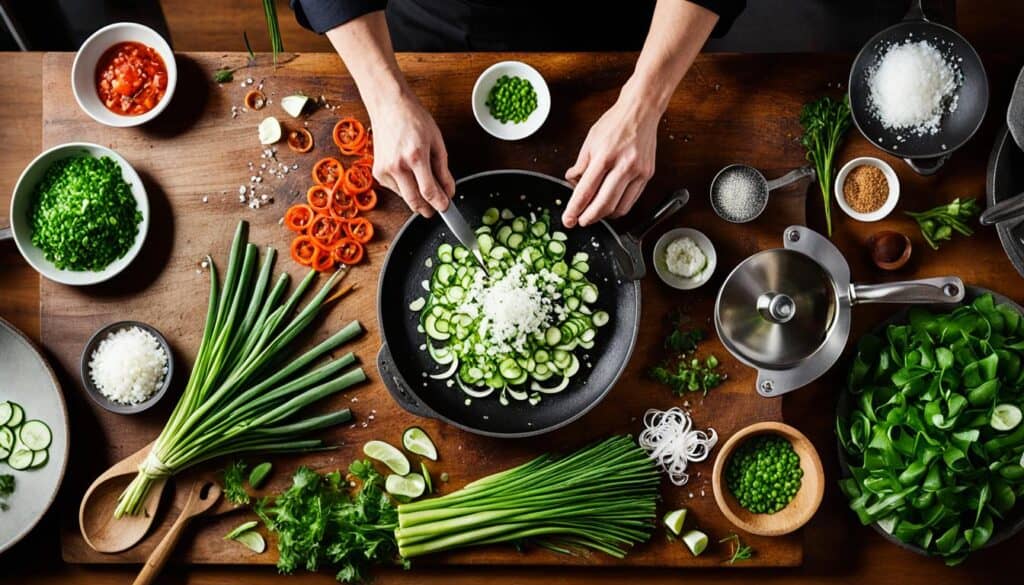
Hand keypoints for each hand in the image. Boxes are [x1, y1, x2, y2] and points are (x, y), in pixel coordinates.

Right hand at [366, 93, 454, 216]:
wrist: (388, 106)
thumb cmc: (413, 119)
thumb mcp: (436, 141)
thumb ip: (443, 170)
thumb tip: (448, 191)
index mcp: (415, 156)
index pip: (429, 192)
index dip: (440, 204)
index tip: (446, 207)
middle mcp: (397, 166)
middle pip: (414, 202)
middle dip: (428, 209)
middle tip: (437, 207)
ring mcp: (384, 170)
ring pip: (405, 198)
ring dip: (417, 197)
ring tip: (423, 182)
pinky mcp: (377, 172)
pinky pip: (395, 190)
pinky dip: (405, 188)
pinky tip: (409, 174)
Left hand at [563, 88, 659, 227]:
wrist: (641, 111)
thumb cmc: (615, 123)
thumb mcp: (590, 140)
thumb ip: (580, 164)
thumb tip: (572, 182)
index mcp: (604, 156)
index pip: (586, 190)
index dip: (575, 209)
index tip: (568, 220)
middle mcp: (623, 165)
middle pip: (604, 204)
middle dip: (589, 218)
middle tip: (579, 222)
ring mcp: (638, 172)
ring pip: (619, 207)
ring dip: (604, 215)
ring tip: (594, 213)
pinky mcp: (647, 175)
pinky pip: (631, 200)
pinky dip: (619, 208)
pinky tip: (609, 205)